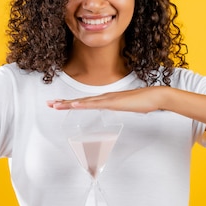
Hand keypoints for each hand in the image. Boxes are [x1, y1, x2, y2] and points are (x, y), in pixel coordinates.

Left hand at [47, 86, 166, 113]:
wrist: (156, 96)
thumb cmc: (145, 101)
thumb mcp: (129, 107)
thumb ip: (122, 107)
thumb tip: (119, 108)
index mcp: (107, 99)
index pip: (85, 101)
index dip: (71, 103)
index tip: (59, 103)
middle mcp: (104, 97)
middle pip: (80, 100)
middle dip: (64, 102)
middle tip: (49, 103)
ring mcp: (108, 99)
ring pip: (84, 102)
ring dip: (69, 103)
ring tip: (55, 105)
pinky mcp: (113, 102)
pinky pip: (95, 104)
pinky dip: (83, 104)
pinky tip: (74, 105)